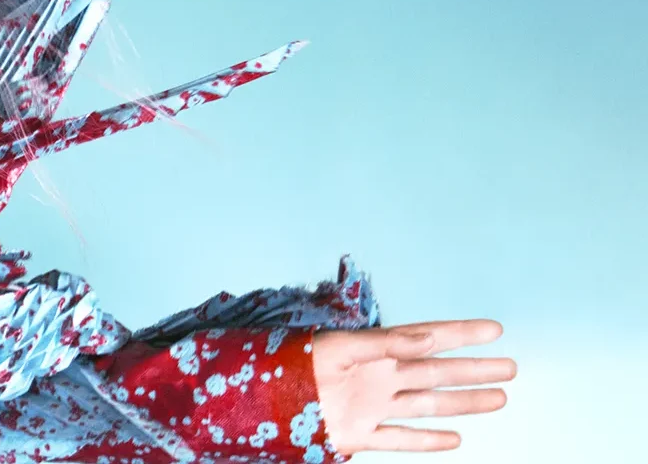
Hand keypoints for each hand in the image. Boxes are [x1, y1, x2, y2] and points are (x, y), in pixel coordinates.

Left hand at [313, 319, 514, 454]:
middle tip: (511, 367)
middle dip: (474, 370)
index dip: (460, 334)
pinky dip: (428, 441)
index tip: (495, 329)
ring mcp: (371, 407)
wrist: (259, 404)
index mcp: (373, 351)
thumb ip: (383, 343)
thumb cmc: (293, 366)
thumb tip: (429, 340)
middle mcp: (378, 378)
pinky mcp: (358, 435)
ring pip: (428, 405)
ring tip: (499, 399)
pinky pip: (400, 439)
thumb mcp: (339, 348)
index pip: (426, 338)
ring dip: (464, 403)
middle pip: (436, 372)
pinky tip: (455, 439)